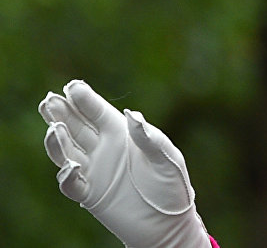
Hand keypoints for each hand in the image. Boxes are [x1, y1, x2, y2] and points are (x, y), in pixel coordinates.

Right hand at [39, 80, 211, 247]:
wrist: (169, 223)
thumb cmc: (172, 187)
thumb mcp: (167, 159)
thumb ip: (150, 139)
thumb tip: (132, 115)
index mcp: (123, 134)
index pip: (98, 112)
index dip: (85, 99)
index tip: (72, 86)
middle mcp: (105, 149)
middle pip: (76, 127)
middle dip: (61, 113)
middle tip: (49, 99)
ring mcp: (95, 171)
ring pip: (67, 152)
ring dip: (57, 141)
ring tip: (54, 128)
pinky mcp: (91, 195)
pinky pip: (71, 184)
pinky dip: (67, 175)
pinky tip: (71, 166)